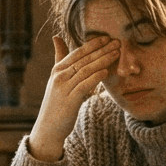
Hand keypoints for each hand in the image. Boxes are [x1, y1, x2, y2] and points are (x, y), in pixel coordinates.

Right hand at [28, 36, 119, 161]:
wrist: (48, 127)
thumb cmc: (56, 102)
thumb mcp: (57, 78)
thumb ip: (59, 58)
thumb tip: (56, 37)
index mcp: (57, 69)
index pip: (77, 52)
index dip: (93, 44)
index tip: (107, 37)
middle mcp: (59, 76)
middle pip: (84, 59)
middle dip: (102, 50)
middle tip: (117, 42)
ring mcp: (64, 88)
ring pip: (86, 70)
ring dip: (102, 61)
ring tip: (116, 54)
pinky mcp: (70, 101)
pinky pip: (84, 85)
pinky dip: (95, 77)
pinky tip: (106, 71)